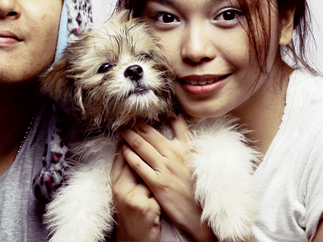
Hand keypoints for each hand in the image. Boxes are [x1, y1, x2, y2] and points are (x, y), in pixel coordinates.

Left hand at [119, 117, 216, 241]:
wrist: (201, 213)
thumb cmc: (199, 186)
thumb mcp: (199, 160)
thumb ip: (189, 142)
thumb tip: (181, 123)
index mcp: (187, 147)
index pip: (176, 121)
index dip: (160, 113)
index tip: (148, 108)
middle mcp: (175, 154)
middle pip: (150, 132)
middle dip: (136, 123)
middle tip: (126, 117)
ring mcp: (165, 168)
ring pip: (141, 146)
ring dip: (129, 136)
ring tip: (121, 130)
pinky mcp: (157, 183)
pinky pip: (138, 165)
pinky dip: (128, 155)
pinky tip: (122, 150)